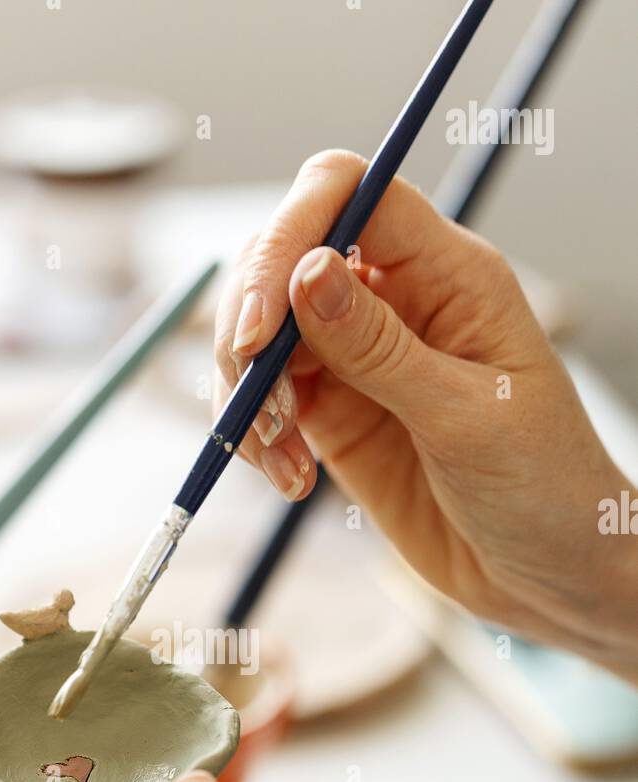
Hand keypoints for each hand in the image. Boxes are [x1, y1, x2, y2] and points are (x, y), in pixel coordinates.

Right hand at [215, 150, 637, 681]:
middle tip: (259, 406)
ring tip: (278, 455)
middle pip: (285, 256)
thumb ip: (380, 349)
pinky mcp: (335, 415)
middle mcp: (397, 300)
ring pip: (263, 331)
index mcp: (449, 273)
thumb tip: (307, 272)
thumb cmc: (542, 487)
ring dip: (246, 390)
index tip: (261, 327)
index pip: (349, 194)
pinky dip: (256, 435)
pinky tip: (290, 481)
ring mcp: (359, 357)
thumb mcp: (465, 416)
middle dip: (250, 324)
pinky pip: (267, 399)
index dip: (291, 237)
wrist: (549, 573)